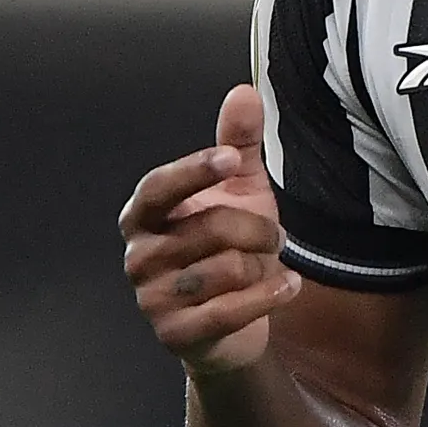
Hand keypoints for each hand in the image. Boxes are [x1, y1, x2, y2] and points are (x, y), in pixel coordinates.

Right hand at [118, 83, 303, 376]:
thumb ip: (237, 144)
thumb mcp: (239, 191)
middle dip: (259, 230)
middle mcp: (139, 256)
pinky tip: (288, 286)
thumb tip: (244, 91)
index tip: (230, 161)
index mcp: (144, 215)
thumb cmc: (228, 246)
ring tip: (269, 266)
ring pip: (226, 269)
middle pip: (211, 228)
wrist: (231, 324)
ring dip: (264, 266)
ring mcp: (152, 299)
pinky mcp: (175, 334)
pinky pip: (230, 310)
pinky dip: (269, 295)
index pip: (160, 187)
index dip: (193, 172)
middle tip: (276, 236)